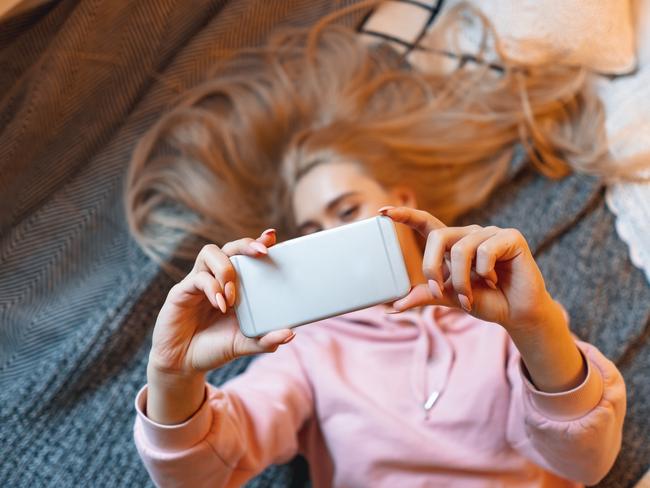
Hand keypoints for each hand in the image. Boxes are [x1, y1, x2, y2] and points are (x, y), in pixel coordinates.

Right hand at [148, 228, 294, 377]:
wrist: (184, 364)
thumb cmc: (216, 348)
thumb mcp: (245, 344)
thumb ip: (267, 340)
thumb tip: (290, 334)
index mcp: (235, 284)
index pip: (247, 255)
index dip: (258, 242)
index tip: (271, 238)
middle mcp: (217, 278)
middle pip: (230, 246)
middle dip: (246, 244)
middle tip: (261, 252)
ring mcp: (198, 282)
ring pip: (210, 253)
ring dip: (226, 269)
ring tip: (233, 295)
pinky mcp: (181, 291)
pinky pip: (197, 277)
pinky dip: (212, 288)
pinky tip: (219, 305)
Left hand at [378, 206, 586, 392]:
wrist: (518, 314)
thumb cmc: (485, 301)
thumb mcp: (450, 298)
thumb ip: (426, 295)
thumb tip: (393, 306)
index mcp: (453, 244)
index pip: (425, 223)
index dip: (404, 215)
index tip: (382, 212)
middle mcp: (470, 234)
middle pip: (437, 236)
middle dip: (432, 267)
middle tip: (440, 292)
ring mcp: (490, 233)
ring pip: (461, 249)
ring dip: (461, 280)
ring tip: (471, 296)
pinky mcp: (510, 237)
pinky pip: (486, 251)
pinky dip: (485, 273)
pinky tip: (496, 280)